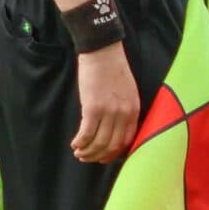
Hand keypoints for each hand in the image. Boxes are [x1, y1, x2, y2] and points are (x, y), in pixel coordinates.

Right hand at [71, 44, 142, 162]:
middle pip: (112, 145)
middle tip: (87, 158)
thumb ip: (124, 109)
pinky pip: (86, 133)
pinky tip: (74, 144)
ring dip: (87, 152)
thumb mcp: (128, 91)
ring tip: (79, 152)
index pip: (127, 140)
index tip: (104, 157)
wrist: (103, 51)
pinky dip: (80, 142)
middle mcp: (124, 114)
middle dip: (98, 156)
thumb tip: (115, 128)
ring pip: (99, 143)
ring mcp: (109, 112)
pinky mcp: (93, 108)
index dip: (114, 153)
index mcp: (134, 110)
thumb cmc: (113, 69)